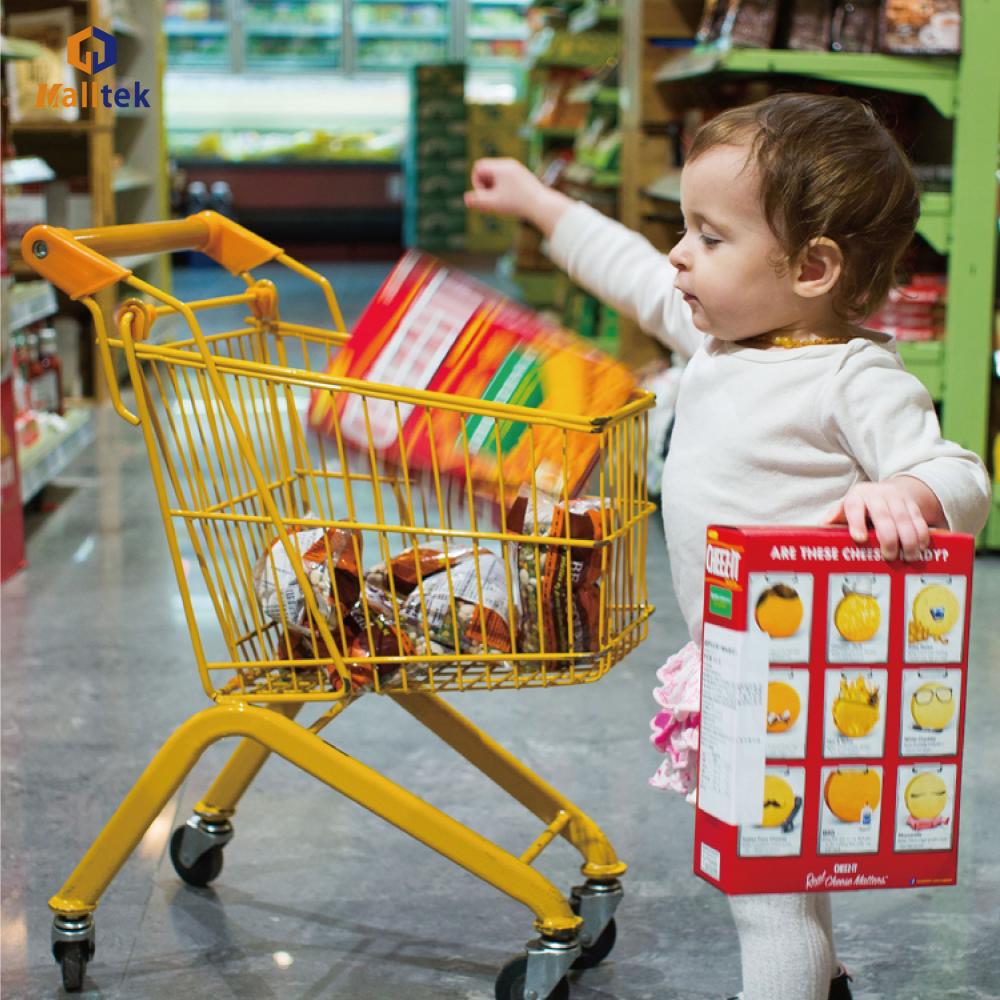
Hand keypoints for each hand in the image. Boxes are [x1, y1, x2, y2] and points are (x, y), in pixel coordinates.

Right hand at [464, 158, 570, 236]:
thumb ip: (478, 201)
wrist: (542, 205)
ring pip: (496, 175)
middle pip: (487, 170)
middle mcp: (509, 164)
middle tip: (487, 204)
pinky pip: (506, 178)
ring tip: (496, 204)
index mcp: (500, 167)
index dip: (475, 182)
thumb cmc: (517, 204)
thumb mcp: (494, 203)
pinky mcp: (523, 175)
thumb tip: (466, 198)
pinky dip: (502, 188)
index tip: (483, 196)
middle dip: (484, 186)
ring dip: (492, 188)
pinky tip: (506, 201)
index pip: (478, 167)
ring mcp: (517, 168)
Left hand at [824, 477, 943, 560]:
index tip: (859, 538)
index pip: (855, 507)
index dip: (856, 522)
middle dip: (888, 538)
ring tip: (908, 557)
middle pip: (883, 516)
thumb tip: (820, 528)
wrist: (890, 491)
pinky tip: (921, 549)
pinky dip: (922, 536)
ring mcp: (897, 499)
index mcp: (857, 496)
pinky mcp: (913, 506)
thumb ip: (835, 518)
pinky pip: (919, 520)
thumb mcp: (845, 508)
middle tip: (889, 556)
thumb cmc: (862, 507)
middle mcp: (877, 495)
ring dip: (909, 540)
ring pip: (905, 519)